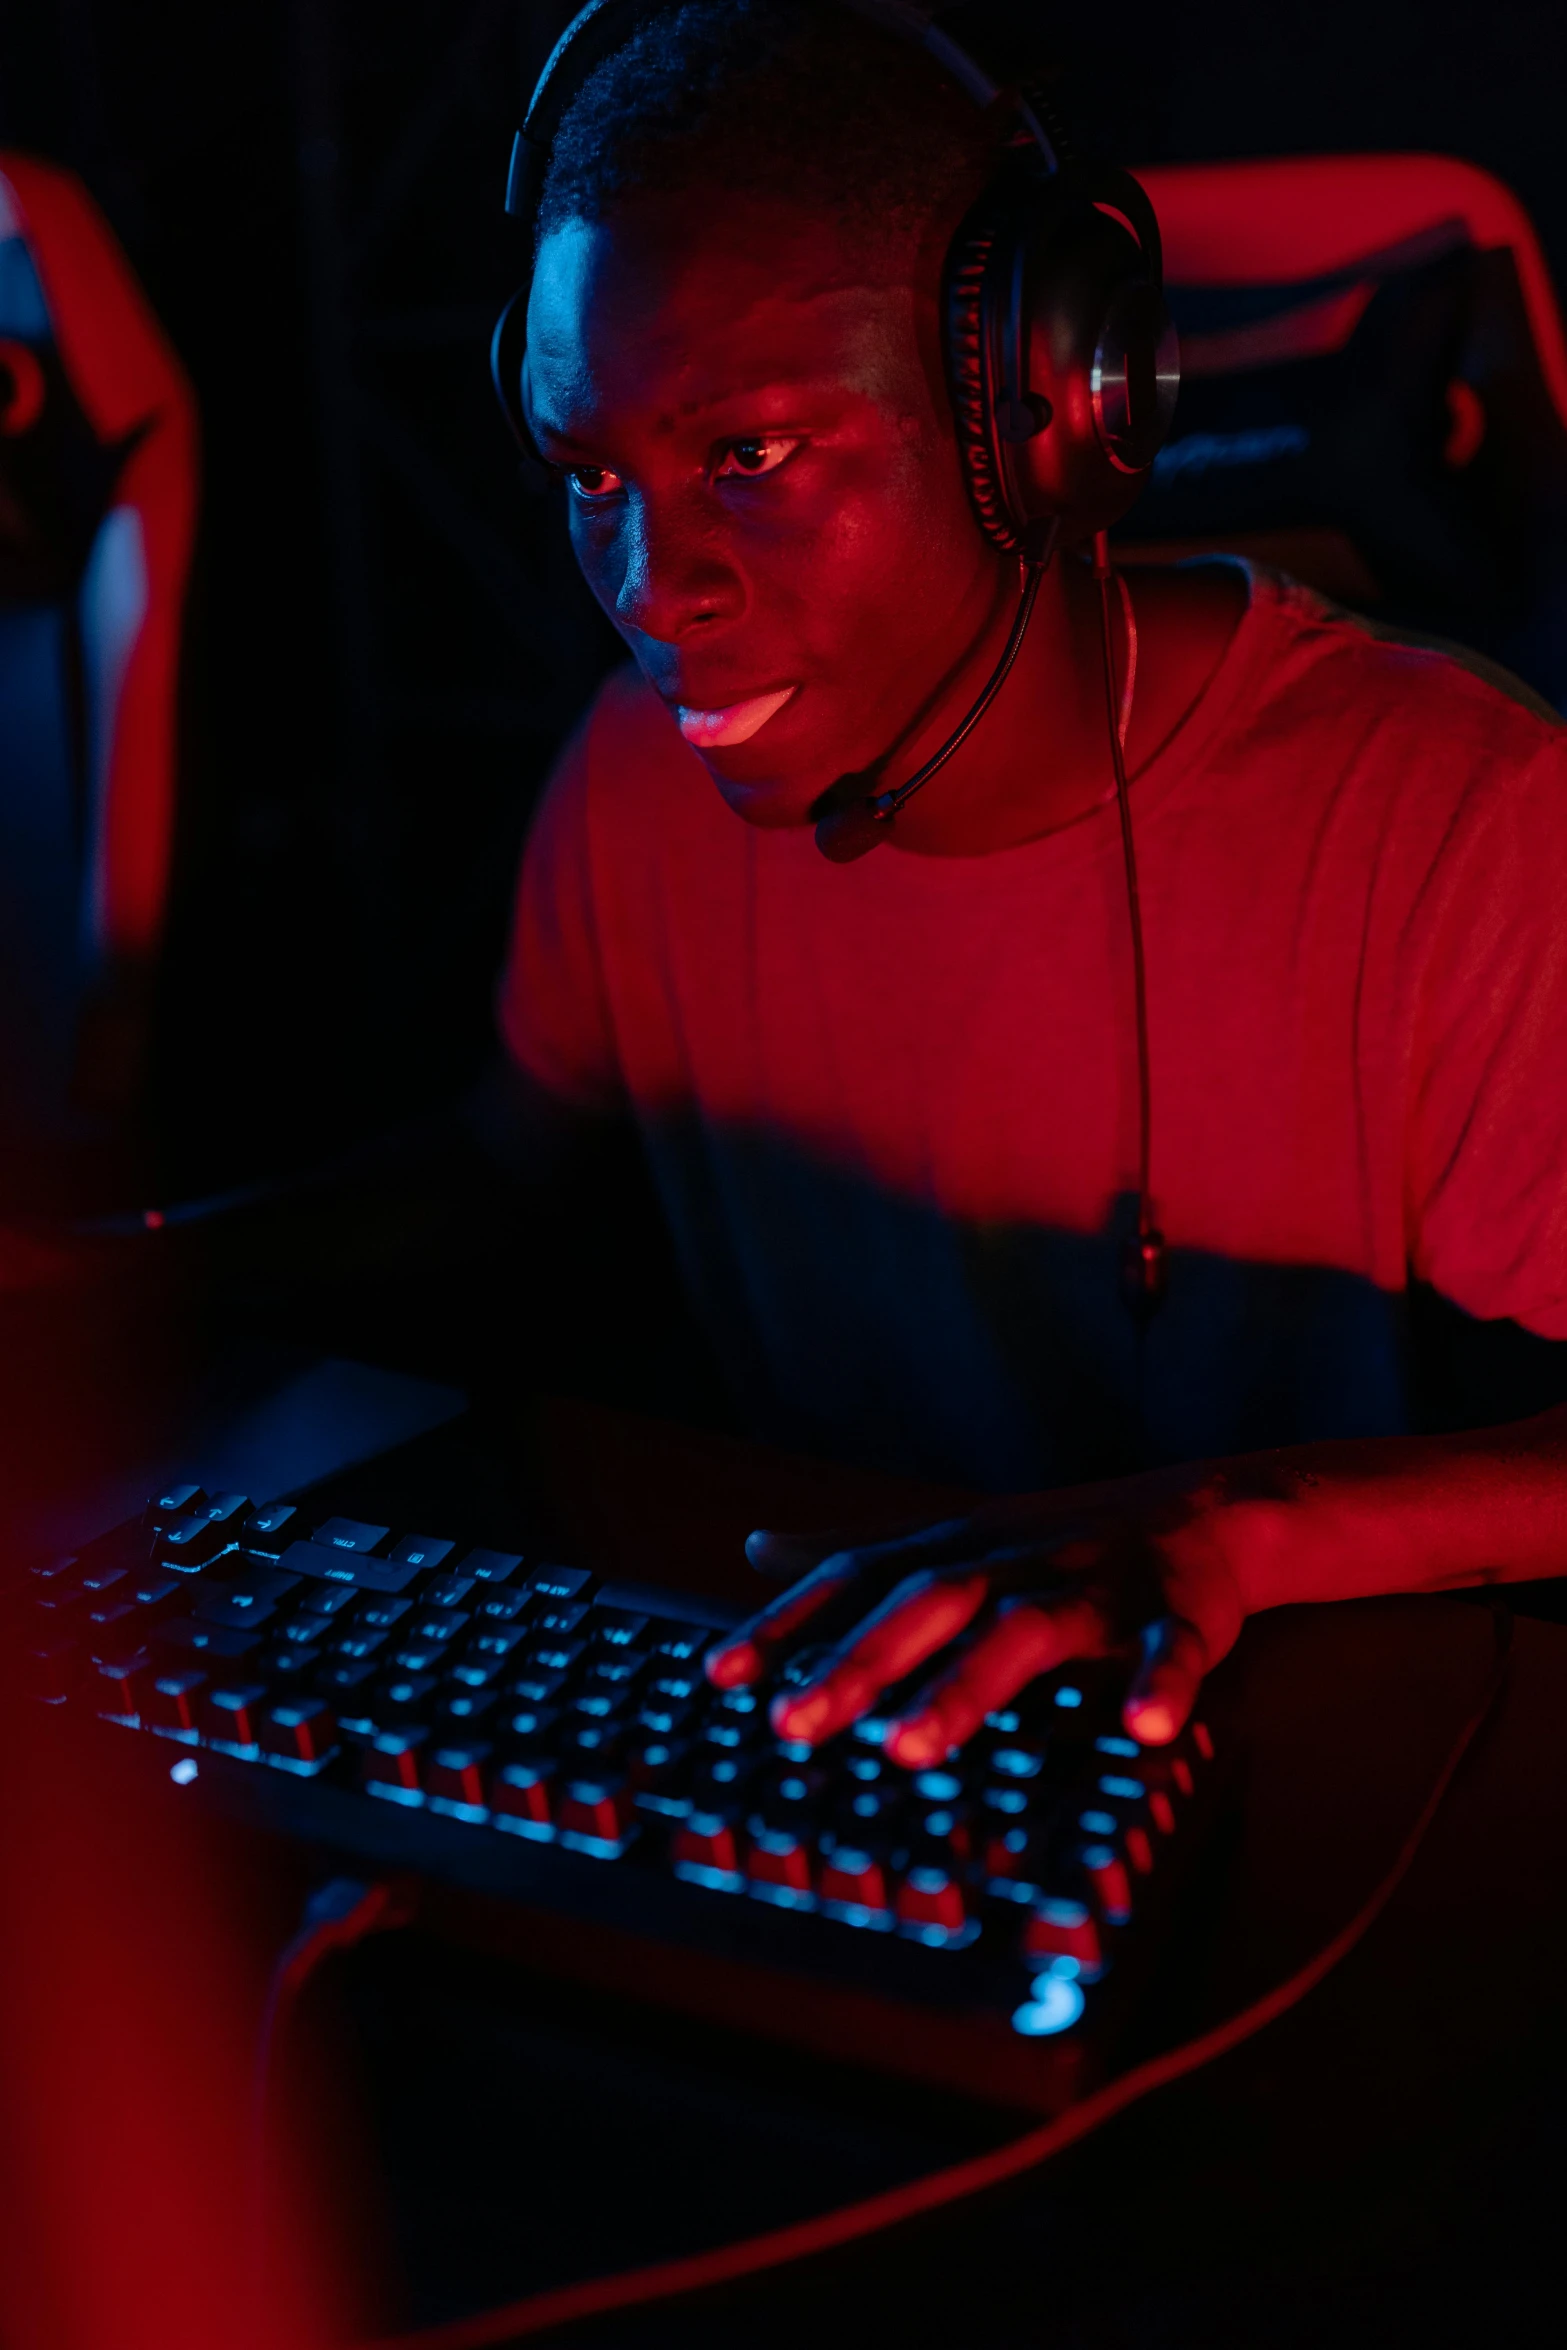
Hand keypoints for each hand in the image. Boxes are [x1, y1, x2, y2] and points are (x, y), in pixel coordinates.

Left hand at [704, 1470, 1259, 1762]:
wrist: (1202, 1510)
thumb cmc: (1054, 1543)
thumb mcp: (951, 1539)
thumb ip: (858, 1553)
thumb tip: (756, 1548)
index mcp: (955, 1551)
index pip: (857, 1581)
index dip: (788, 1624)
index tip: (719, 1676)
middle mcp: (1010, 1564)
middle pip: (926, 1606)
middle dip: (858, 1662)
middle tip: (793, 1722)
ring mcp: (1092, 1587)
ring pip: (1024, 1634)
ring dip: (967, 1687)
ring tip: (908, 1746)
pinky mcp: (1177, 1615)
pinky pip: (1171, 1652)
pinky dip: (1159, 1686)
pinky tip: (1143, 1730)